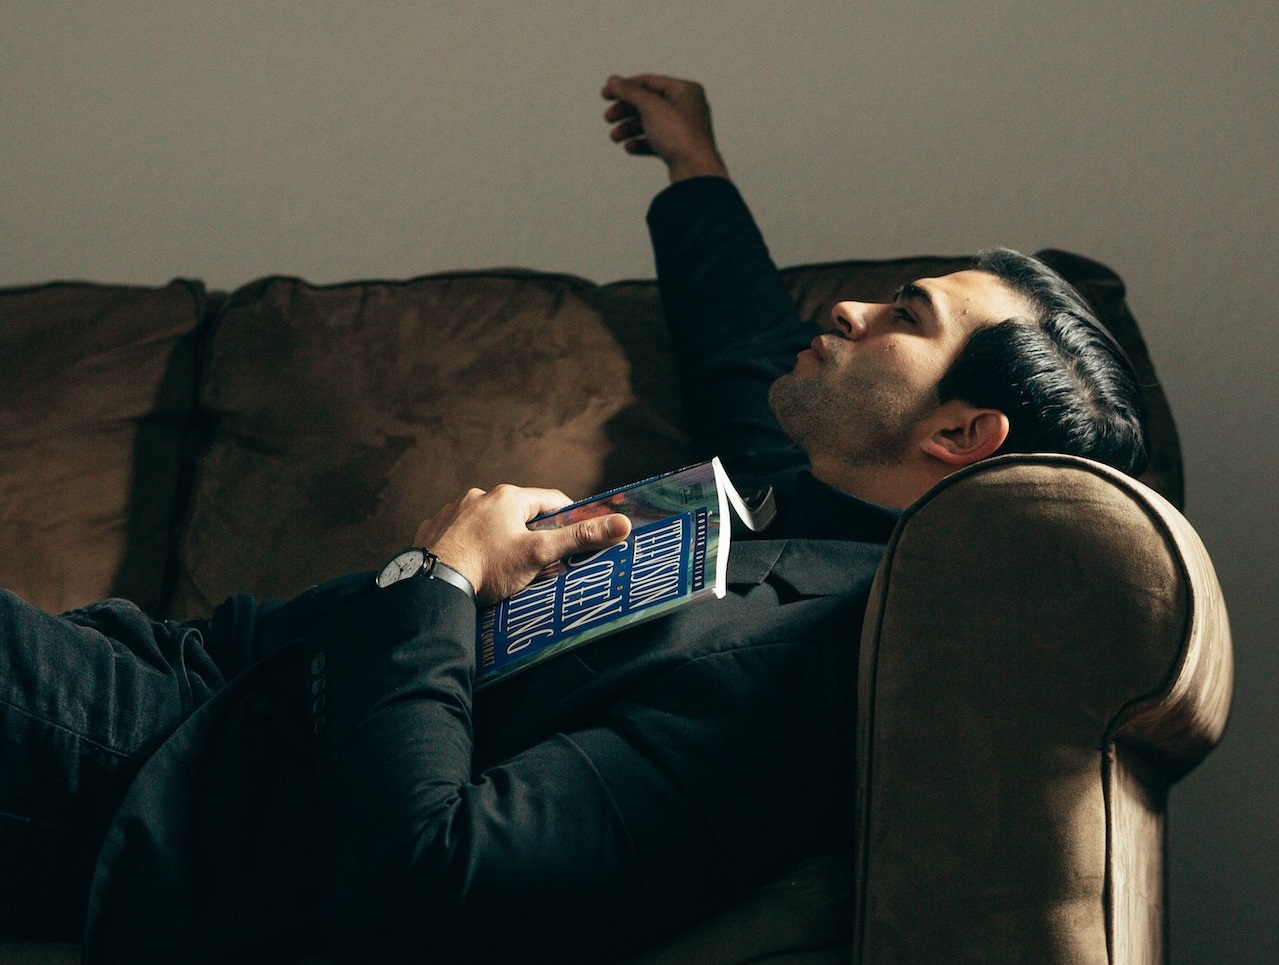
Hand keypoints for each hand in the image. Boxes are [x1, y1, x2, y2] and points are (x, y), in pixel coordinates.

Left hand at [413, 485, 631, 605]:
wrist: (434, 585)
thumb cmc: (489, 567)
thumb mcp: (539, 553)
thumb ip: (579, 538)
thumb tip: (621, 524)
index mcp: (508, 496)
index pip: (551, 501)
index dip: (568, 519)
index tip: (575, 539)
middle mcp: (478, 497)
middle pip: (518, 512)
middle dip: (530, 534)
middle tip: (539, 561)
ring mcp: (452, 512)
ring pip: (487, 523)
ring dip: (498, 538)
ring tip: (504, 568)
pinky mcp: (433, 530)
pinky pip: (459, 534)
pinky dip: (470, 546)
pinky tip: (472, 566)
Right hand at [602, 74, 729, 182]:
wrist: (696, 172)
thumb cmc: (681, 136)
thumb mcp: (651, 107)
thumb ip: (630, 92)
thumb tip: (614, 81)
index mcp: (686, 90)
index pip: (649, 82)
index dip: (625, 87)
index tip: (606, 94)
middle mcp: (687, 107)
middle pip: (647, 103)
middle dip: (625, 111)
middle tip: (608, 118)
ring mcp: (683, 129)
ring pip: (649, 124)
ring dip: (629, 129)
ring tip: (615, 137)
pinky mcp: (678, 149)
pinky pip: (655, 142)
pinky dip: (640, 143)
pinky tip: (630, 147)